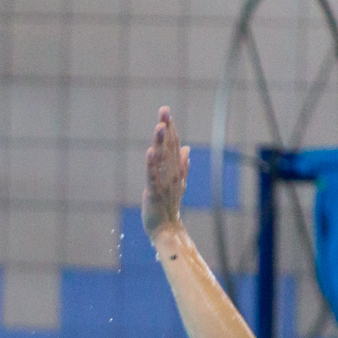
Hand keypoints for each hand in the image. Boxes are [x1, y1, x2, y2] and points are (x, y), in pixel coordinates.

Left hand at [143, 106, 189, 236]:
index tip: (166, 111)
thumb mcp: (177, 182)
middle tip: (164, 110)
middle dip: (167, 128)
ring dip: (161, 142)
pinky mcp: (154, 193)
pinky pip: (153, 177)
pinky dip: (152, 165)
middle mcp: (171, 173)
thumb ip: (181, 164)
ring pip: (163, 159)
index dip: (170, 128)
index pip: (173, 145)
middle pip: (169, 147)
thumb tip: (186, 147)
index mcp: (175, 170)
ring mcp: (164, 182)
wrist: (167, 228)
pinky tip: (150, 152)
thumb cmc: (169, 205)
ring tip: (160, 125)